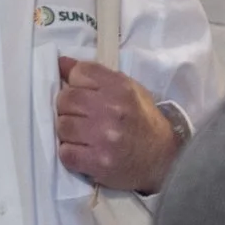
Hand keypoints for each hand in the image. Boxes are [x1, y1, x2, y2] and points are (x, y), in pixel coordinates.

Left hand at [55, 57, 179, 194]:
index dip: (75, 83)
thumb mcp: (127, 89)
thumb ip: (94, 75)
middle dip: (68, 108)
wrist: (163, 157)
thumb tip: (61, 62)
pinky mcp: (99, 162)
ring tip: (82, 136)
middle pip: (66, 99)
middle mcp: (113, 110)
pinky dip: (70, 154)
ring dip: (67, 133)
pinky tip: (83, 152)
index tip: (82, 93)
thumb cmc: (141, 120)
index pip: (79, 72)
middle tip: (80, 117)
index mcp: (120, 88)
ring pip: (62, 126)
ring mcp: (105, 137)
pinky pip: (66, 153)